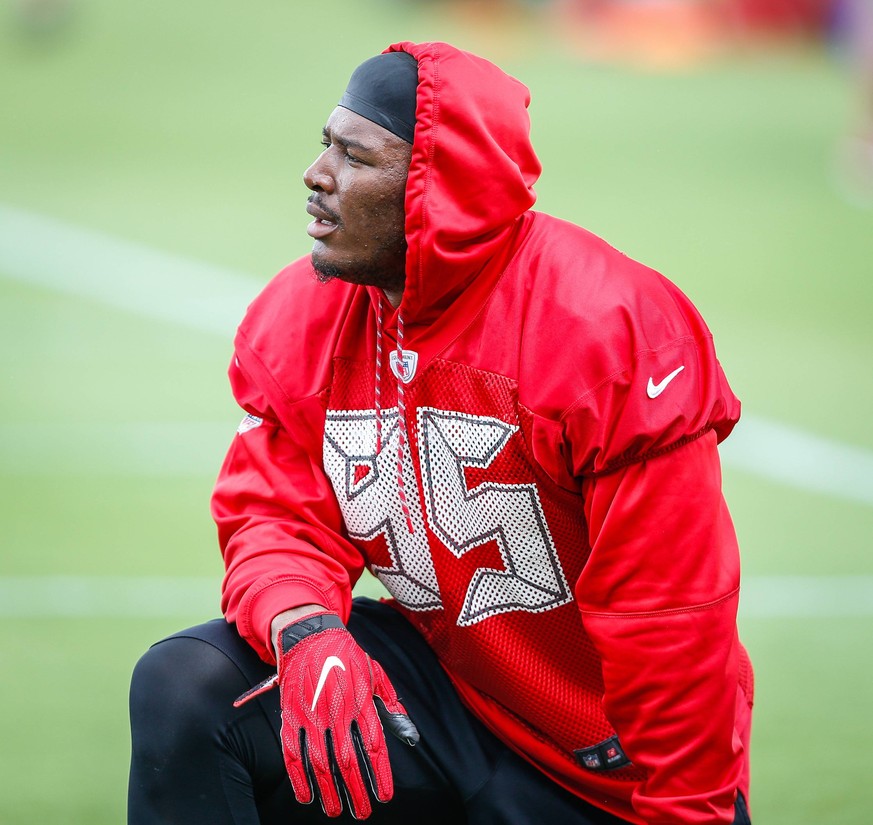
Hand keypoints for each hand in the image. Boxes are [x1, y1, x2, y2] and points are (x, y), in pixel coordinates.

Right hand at [273, 612, 417, 818]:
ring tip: (336, 810)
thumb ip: (392, 706)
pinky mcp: (291, 714)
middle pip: (347, 760)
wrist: (311, 636)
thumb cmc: (349, 657)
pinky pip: (292, 751)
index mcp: (361, 701)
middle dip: (356, 790)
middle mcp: (337, 711)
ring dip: (328, 790)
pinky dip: (297, 776)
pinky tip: (306, 795)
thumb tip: (410, 737)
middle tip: (362, 812)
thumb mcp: (377, 676)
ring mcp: (312, 714)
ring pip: (320, 762)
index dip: (379, 774)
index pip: (374, 746)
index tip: (385, 797)